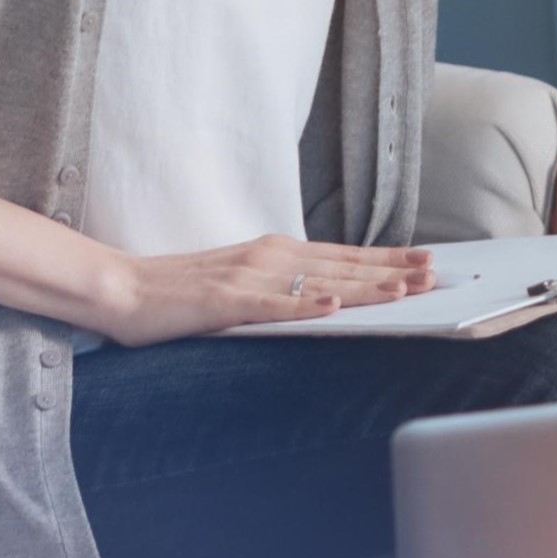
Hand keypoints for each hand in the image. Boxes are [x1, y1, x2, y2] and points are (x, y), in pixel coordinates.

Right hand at [98, 234, 436, 346]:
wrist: (122, 288)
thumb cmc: (183, 290)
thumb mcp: (244, 281)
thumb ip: (283, 283)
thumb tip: (331, 292)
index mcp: (275, 252)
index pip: (343, 255)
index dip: (387, 259)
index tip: (426, 261)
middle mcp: (268, 257)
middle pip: (341, 265)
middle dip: (391, 271)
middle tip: (435, 274)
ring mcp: (246, 276)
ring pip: (316, 282)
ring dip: (362, 286)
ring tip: (404, 289)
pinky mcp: (222, 300)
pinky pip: (269, 304)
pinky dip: (301, 305)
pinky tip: (331, 305)